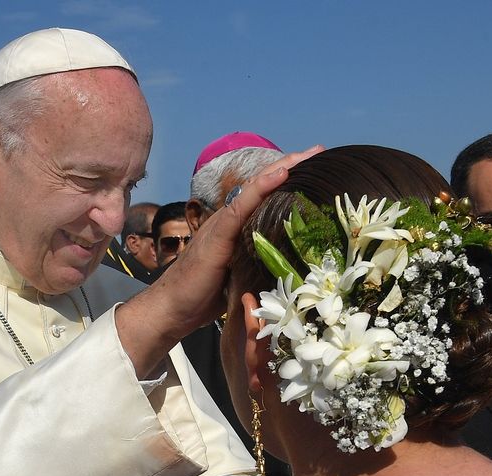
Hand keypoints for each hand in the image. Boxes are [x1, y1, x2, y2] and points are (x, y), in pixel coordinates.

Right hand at [117, 148, 320, 376]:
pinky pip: (241, 206)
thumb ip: (257, 266)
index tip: (314, 167)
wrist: (171, 309)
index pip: (264, 197)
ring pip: (255, 189)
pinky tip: (280, 174)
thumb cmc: (203, 298)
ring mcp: (222, 225)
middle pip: (262, 186)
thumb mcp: (239, 278)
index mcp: (236, 229)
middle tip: (319, 150)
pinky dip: (261, 187)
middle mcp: (229, 220)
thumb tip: (286, 271)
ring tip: (308, 155)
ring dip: (282, 169)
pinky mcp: (217, 235)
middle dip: (291, 166)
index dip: (288, 180)